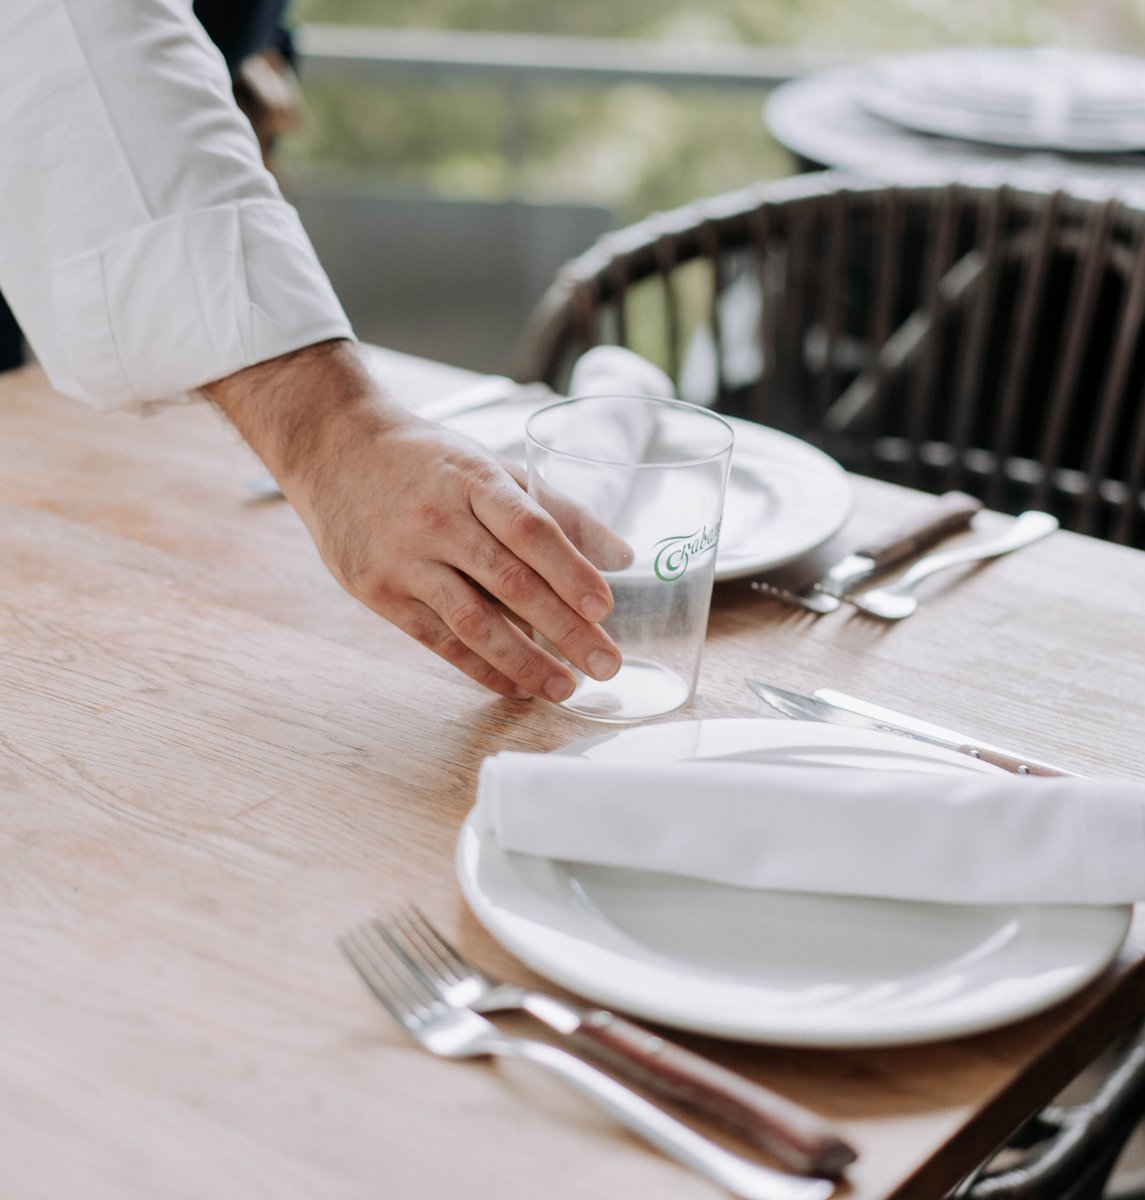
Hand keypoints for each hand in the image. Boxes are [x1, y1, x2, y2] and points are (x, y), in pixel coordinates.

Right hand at [205, 341, 622, 700]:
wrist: (332, 447)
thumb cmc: (426, 460)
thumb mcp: (490, 466)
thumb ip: (557, 510)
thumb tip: (621, 556)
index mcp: (471, 480)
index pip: (530, 529)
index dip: (570, 571)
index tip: (606, 608)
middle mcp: (436, 520)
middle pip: (510, 583)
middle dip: (564, 629)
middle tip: (606, 663)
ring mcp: (403, 559)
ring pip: (473, 622)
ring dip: (525, 661)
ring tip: (564, 687)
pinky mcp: (377, 591)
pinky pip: (438, 640)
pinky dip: (480, 668)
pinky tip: (515, 685)